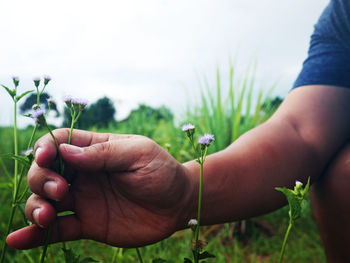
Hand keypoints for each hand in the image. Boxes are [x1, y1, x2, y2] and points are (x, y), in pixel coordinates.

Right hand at [7, 129, 193, 248]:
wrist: (178, 204)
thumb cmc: (162, 172)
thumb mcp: (139, 153)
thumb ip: (103, 154)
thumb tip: (63, 152)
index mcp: (96, 150)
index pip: (60, 142)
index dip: (45, 148)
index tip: (44, 158)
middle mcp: (84, 174)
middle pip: (45, 171)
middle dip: (42, 179)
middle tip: (61, 190)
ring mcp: (84, 199)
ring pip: (45, 200)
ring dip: (36, 206)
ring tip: (47, 216)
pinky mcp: (88, 224)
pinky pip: (58, 229)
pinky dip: (36, 235)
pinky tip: (17, 240)